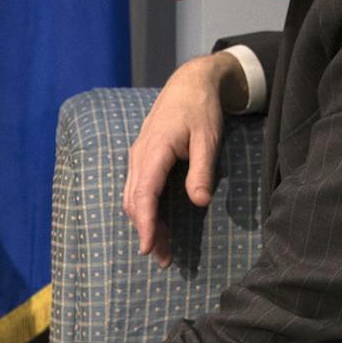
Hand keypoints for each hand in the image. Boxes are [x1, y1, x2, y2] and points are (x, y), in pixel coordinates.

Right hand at [124, 52, 241, 266]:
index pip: (144, 194)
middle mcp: (139, 155)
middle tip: (163, 259)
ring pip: (133, 197)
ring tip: (161, 248)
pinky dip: (144, 209)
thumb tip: (200, 202)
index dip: (144, 224)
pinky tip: (156, 222)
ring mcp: (138, 156)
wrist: (190, 83)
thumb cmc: (201, 109)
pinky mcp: (143, 158)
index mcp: (154, 150)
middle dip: (145, 231)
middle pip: (134, 201)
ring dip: (144, 223)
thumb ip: (202, 170)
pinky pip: (137, 188)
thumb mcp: (208, 139)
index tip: (147, 248)